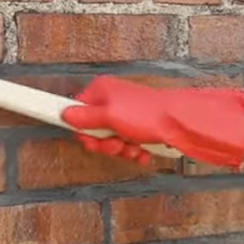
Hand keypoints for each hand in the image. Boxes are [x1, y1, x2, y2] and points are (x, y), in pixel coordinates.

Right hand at [60, 76, 243, 168]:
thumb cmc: (147, 115)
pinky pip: (127, 145)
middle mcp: (112, 101)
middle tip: (116, 144)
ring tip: (133, 147)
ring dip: (121, 150)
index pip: (76, 112)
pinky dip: (133, 152)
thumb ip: (84, 117)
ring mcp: (126, 116)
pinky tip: (142, 151)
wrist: (180, 124)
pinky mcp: (139, 129)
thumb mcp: (109, 116)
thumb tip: (63, 114)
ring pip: (111, 141)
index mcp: (101, 91)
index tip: (90, 140)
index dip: (83, 131)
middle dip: (105, 144)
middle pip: (94, 131)